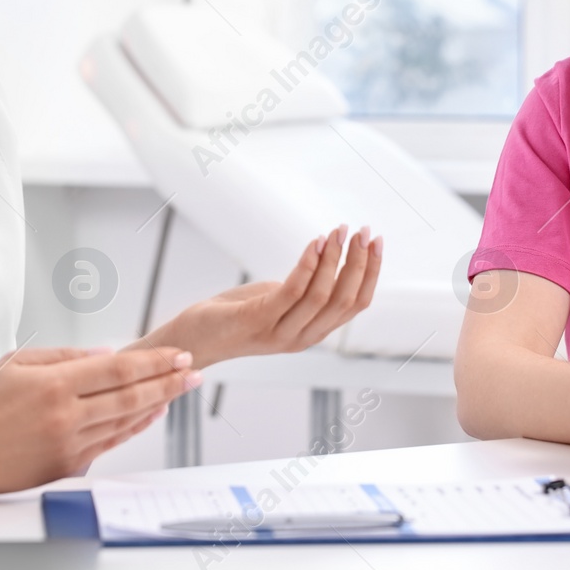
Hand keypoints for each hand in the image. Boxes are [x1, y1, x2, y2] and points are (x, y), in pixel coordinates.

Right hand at [0, 345, 199, 492]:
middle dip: (170, 381)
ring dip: (158, 404)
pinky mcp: (64, 466)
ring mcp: (68, 444)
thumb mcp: (17, 362)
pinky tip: (149, 415)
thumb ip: (64, 356)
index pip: (120, 369)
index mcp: (54, 384)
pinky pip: (109, 444)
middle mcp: (66, 415)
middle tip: (193, 371)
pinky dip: (134, 428)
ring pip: (125, 421)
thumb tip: (105, 355)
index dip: (156, 361)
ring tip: (179, 389)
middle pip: (132, 395)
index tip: (178, 354)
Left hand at [157, 224, 382, 368]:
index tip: (376, 242)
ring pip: (321, 295)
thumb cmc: (238, 315)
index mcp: (313, 333)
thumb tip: (332, 260)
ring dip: (334, 259)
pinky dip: (307, 265)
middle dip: (358, 262)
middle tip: (362, 231)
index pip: (355, 306)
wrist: (193, 339)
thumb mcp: (280, 303)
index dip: (370, 273)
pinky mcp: (256, 320)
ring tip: (339, 230)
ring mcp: (279, 332)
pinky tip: (314, 242)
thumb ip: (307, 292)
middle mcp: (301, 337)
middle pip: (344, 300)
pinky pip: (291, 292)